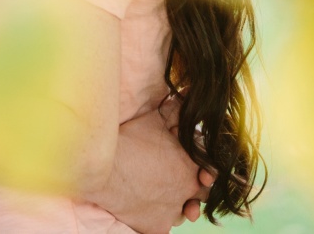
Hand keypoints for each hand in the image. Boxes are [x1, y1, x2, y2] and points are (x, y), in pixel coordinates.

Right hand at [98, 99, 213, 233]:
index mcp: (190, 168)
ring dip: (177, 204)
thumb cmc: (129, 139)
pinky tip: (148, 205)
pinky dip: (157, 217)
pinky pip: (164, 226)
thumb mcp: (155, 119)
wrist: (102, 167)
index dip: (203, 169)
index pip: (211, 174)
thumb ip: (176, 109)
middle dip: (193, 187)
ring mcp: (171, 213)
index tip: (197, 167)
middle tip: (178, 179)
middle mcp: (186, 193)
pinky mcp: (156, 228)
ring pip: (182, 212)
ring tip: (163, 193)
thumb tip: (189, 93)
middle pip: (200, 196)